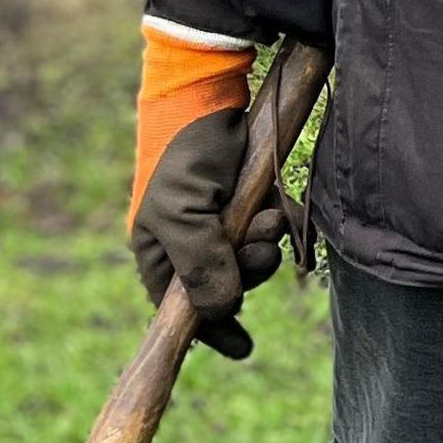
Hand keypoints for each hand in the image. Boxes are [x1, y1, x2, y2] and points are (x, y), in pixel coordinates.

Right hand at [127, 28, 285, 361]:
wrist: (207, 94)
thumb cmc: (183, 155)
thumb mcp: (184, 215)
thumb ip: (201, 267)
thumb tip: (219, 313)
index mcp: (161, 254)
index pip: (183, 311)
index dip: (212, 331)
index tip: (243, 348)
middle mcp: (191, 243)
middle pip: (229, 287)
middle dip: (250, 272)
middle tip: (256, 245)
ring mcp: (221, 222)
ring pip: (255, 258)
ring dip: (266, 243)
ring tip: (266, 217)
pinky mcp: (248, 200)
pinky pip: (271, 229)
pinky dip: (280, 224)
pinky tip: (281, 209)